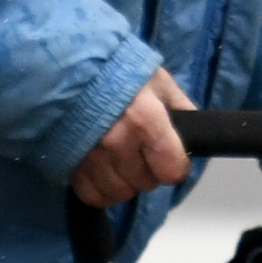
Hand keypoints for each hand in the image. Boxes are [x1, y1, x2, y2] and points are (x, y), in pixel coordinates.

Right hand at [68, 70, 193, 207]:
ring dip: (125, 181)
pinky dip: (102, 190)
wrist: (65, 66)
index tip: (170, 156)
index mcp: (145, 119)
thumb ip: (179, 106)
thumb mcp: (156, 79)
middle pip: (147, 183)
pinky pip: (93, 196)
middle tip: (141, 150)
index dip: (175, 164)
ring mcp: (91, 156)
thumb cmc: (114, 69)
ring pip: (121, 193)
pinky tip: (104, 172)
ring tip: (121, 159)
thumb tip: (195, 131)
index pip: (172, 170)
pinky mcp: (70, 164)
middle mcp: (118, 142)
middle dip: (149, 170)